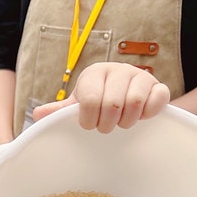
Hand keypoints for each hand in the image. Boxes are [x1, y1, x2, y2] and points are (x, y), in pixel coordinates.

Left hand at [32, 62, 169, 133]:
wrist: (125, 96)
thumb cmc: (98, 102)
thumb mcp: (78, 105)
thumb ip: (59, 111)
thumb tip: (37, 116)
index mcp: (94, 74)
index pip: (89, 99)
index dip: (88, 119)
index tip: (89, 124)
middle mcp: (118, 70)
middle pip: (112, 104)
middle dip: (107, 124)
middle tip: (106, 126)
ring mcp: (140, 77)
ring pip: (134, 103)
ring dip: (127, 121)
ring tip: (122, 122)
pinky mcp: (158, 86)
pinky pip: (158, 99)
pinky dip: (149, 113)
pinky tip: (141, 117)